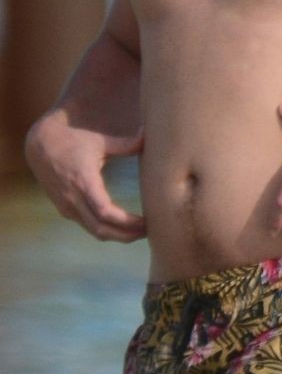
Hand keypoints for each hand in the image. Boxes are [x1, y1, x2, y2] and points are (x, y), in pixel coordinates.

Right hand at [24, 114, 145, 241]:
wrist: (40, 146)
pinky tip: (122, 227)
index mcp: (83, 181)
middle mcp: (74, 199)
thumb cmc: (72, 141)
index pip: (105, 212)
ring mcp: (68, 207)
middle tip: (149, 231)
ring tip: (139, 231)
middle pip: (102, 229)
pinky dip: (107, 230)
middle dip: (127, 235)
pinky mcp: (65, 210)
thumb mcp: (99, 141)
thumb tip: (147, 136)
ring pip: (95, 231)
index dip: (126, 222)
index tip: (146, 221)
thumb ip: (125, 144)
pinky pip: (88, 226)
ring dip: (118, 236)